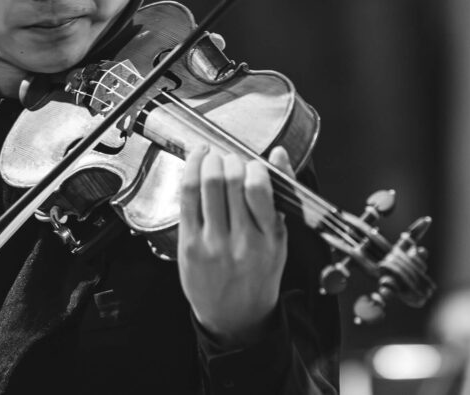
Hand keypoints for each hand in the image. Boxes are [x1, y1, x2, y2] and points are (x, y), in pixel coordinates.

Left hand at [178, 145, 291, 348]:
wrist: (235, 316)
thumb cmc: (258, 275)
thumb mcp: (280, 240)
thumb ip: (281, 196)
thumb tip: (279, 153)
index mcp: (270, 238)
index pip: (259, 188)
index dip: (254, 166)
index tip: (253, 165)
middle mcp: (242, 241)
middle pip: (231, 181)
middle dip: (230, 160)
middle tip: (230, 160)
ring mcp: (214, 243)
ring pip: (208, 184)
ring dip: (210, 161)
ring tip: (214, 158)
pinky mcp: (190, 244)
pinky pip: (188, 197)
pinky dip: (191, 171)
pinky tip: (196, 160)